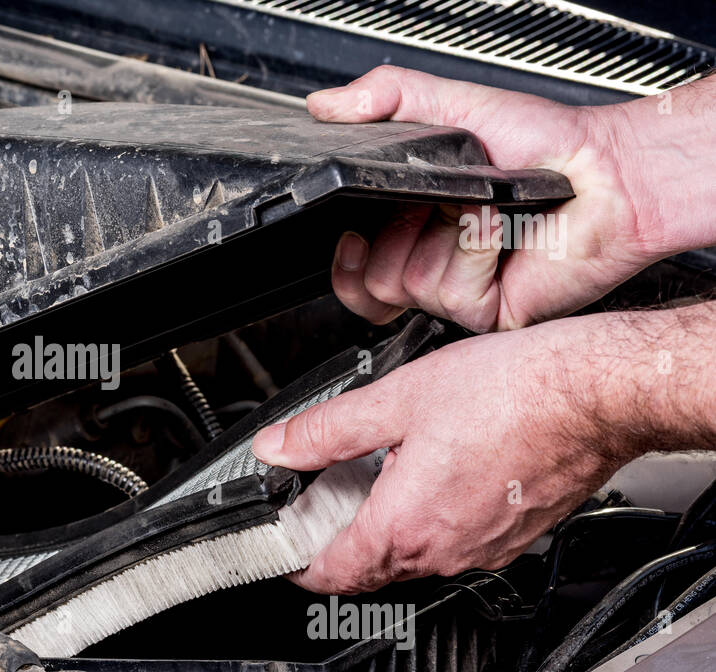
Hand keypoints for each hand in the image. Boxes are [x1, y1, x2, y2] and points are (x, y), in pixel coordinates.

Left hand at [250, 318, 629, 593]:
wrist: (595, 393)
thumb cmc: (514, 394)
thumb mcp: (396, 400)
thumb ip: (326, 430)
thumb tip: (278, 446)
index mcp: (406, 525)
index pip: (332, 573)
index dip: (297, 564)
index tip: (282, 549)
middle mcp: (445, 551)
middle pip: (371, 568)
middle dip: (338, 542)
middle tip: (321, 502)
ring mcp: (482, 548)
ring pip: (416, 557)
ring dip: (387, 529)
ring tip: (377, 478)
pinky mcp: (513, 537)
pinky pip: (456, 543)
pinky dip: (430, 521)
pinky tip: (432, 475)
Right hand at [309, 66, 665, 332]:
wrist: (608, 175)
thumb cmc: (548, 144)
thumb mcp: (453, 105)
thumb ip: (387, 97)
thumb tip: (326, 105)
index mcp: (415, 227)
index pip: (353, 267)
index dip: (345, 254)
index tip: (353, 227)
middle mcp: (434, 264)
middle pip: (371, 280)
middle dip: (401, 231)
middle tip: (441, 201)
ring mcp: (458, 293)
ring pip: (406, 286)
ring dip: (443, 236)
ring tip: (480, 210)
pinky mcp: (486, 312)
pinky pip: (449, 293)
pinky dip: (473, 250)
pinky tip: (499, 232)